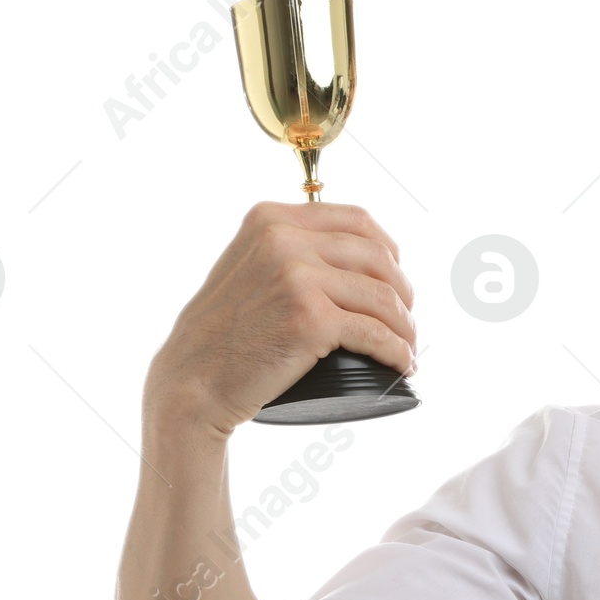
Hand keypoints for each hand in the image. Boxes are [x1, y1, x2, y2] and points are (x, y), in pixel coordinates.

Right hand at [145, 202, 415, 437]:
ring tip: (406, 347)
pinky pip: (376, 334)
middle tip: (405, 321)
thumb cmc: (225, 335)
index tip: (396, 280)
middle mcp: (284, 238)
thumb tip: (355, 261)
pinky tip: (402, 364)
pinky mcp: (310, 320)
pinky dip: (397, 352)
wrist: (192, 380)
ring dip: (405, 327)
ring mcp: (297, 277)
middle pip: (379, 257)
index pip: (358, 219)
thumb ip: (289, 251)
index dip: (390, 252)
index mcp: (272, 219)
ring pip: (383, 297)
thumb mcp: (250, 267)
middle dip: (403, 292)